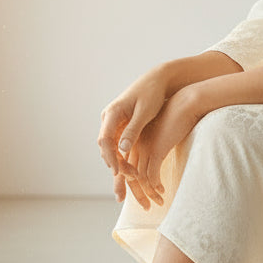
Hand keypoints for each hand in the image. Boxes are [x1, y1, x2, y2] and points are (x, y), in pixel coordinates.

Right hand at [99, 69, 169, 205]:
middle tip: (128, 181)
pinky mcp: (122, 126)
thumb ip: (132, 130)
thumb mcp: (144, 112)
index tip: (118, 173)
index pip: (105, 140)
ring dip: (119, 164)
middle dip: (115, 166)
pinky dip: (124, 158)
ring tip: (130, 181)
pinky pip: (119, 145)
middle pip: (106, 147)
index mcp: (112, 113)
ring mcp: (114, 123)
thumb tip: (121, 150)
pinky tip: (131, 172)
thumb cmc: (152, 94)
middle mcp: (109, 119)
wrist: (158, 81)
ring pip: (111, 148)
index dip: (110, 158)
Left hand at [126, 88, 202, 209]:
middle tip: (144, 208)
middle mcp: (135, 144)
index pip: (126, 165)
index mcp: (134, 139)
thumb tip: (157, 158)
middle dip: (136, 193)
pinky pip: (151, 173)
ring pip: (139, 177)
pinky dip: (155, 186)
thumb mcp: (162, 132)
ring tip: (156, 203)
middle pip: (129, 174)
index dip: (128, 182)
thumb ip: (156, 145)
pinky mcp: (156, 148)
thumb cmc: (177, 116)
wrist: (186, 103)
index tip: (133, 196)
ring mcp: (144, 147)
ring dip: (147, 193)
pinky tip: (163, 191)